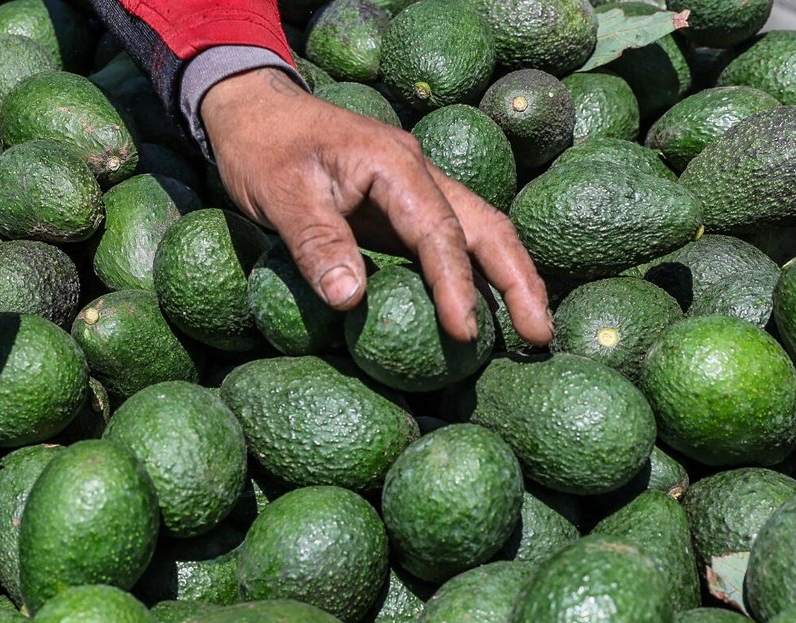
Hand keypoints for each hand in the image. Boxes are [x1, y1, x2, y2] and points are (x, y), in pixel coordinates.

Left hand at [200, 68, 552, 346]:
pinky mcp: (402, 208)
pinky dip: (474, 274)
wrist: (255, 113)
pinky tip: (482, 310)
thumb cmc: (264, 150)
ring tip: (530, 331)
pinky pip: (448, 241)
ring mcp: (415, 191)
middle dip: (519, 281)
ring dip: (508, 279)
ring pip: (478, 232)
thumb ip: (316, 243)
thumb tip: (351, 300)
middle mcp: (419, 175)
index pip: (439, 232)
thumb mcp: (280, 195)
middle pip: (487, 227)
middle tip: (539, 336)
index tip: (465, 332)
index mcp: (396, 166)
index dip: (456, 285)